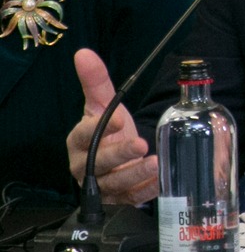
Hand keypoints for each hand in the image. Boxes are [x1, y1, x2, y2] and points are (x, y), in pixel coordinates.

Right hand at [66, 48, 158, 204]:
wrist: (120, 158)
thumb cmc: (109, 131)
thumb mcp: (104, 105)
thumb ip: (96, 81)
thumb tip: (83, 52)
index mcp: (79, 141)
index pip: (83, 134)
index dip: (98, 128)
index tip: (119, 120)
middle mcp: (86, 165)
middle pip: (97, 163)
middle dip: (118, 154)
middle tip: (140, 144)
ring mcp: (102, 184)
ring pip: (114, 183)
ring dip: (134, 174)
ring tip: (155, 163)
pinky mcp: (119, 199)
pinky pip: (130, 199)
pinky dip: (144, 192)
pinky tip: (158, 182)